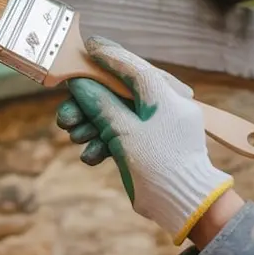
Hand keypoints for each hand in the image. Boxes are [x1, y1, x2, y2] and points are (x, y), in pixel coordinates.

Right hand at [56, 36, 233, 244]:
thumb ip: (100, 105)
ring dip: (93, 126)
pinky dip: (107, 141)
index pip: (132, 66)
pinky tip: (92, 156)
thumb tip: (80, 83)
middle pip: (118, 94)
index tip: (86, 48)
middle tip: (65, 117)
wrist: (188, 206)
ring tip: (75, 138)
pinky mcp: (154, 144)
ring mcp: (160, 125)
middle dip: (88, 106)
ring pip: (118, 115)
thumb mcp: (124, 132)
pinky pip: (125, 134)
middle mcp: (164, 106)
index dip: (107, 56)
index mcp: (164, 95)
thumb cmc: (161, 165)